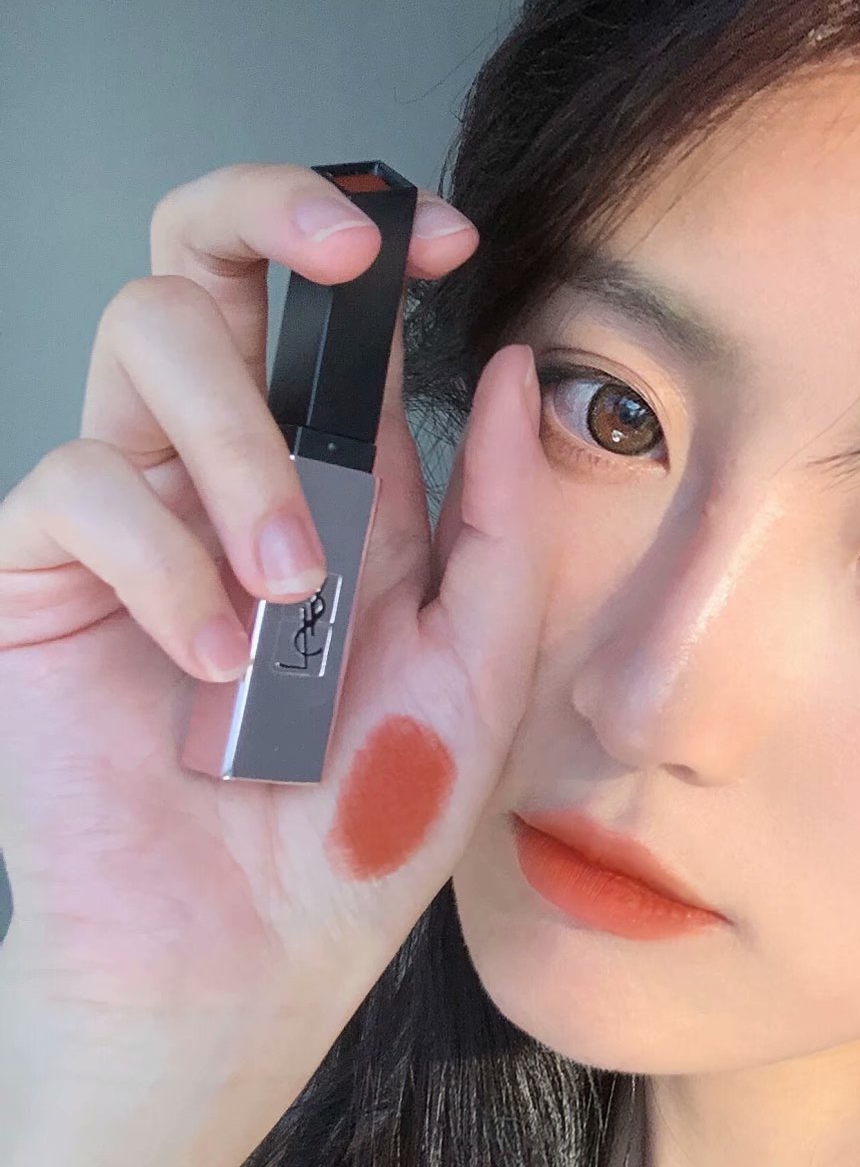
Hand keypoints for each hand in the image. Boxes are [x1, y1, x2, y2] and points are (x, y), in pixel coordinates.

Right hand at [0, 162, 554, 1106]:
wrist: (242, 961)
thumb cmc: (356, 828)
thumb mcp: (476, 671)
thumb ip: (500, 522)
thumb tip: (506, 369)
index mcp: (330, 484)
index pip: (325, 307)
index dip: (372, 231)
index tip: (443, 237)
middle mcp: (220, 474)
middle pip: (201, 257)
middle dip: (265, 206)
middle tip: (340, 250)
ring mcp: (125, 514)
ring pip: (143, 336)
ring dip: (241, 447)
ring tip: (288, 589)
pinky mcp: (36, 573)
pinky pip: (79, 484)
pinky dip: (163, 564)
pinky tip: (207, 663)